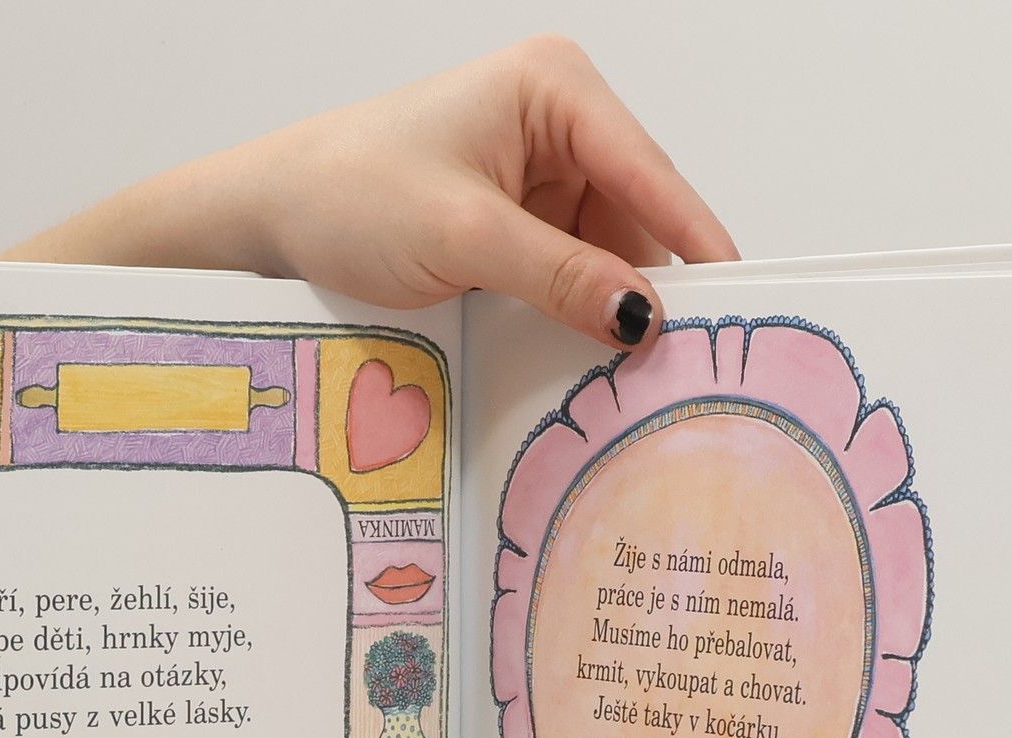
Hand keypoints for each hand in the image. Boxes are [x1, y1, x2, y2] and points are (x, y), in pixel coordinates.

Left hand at [15, 37, 737, 344]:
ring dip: (612, 308)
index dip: (694, 244)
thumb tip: (641, 316)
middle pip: (638, 215)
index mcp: (554, 89)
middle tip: (681, 366)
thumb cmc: (349, 195)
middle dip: (651, 285)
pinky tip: (588, 355)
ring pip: (608, 250)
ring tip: (633, 375)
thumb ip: (558, 275)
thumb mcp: (463, 237)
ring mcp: (540, 171)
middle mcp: (558, 120)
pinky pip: (571, 268)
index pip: (650, 172)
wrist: (274, 214)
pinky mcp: (518, 218)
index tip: (737, 305)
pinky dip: (578, 310)